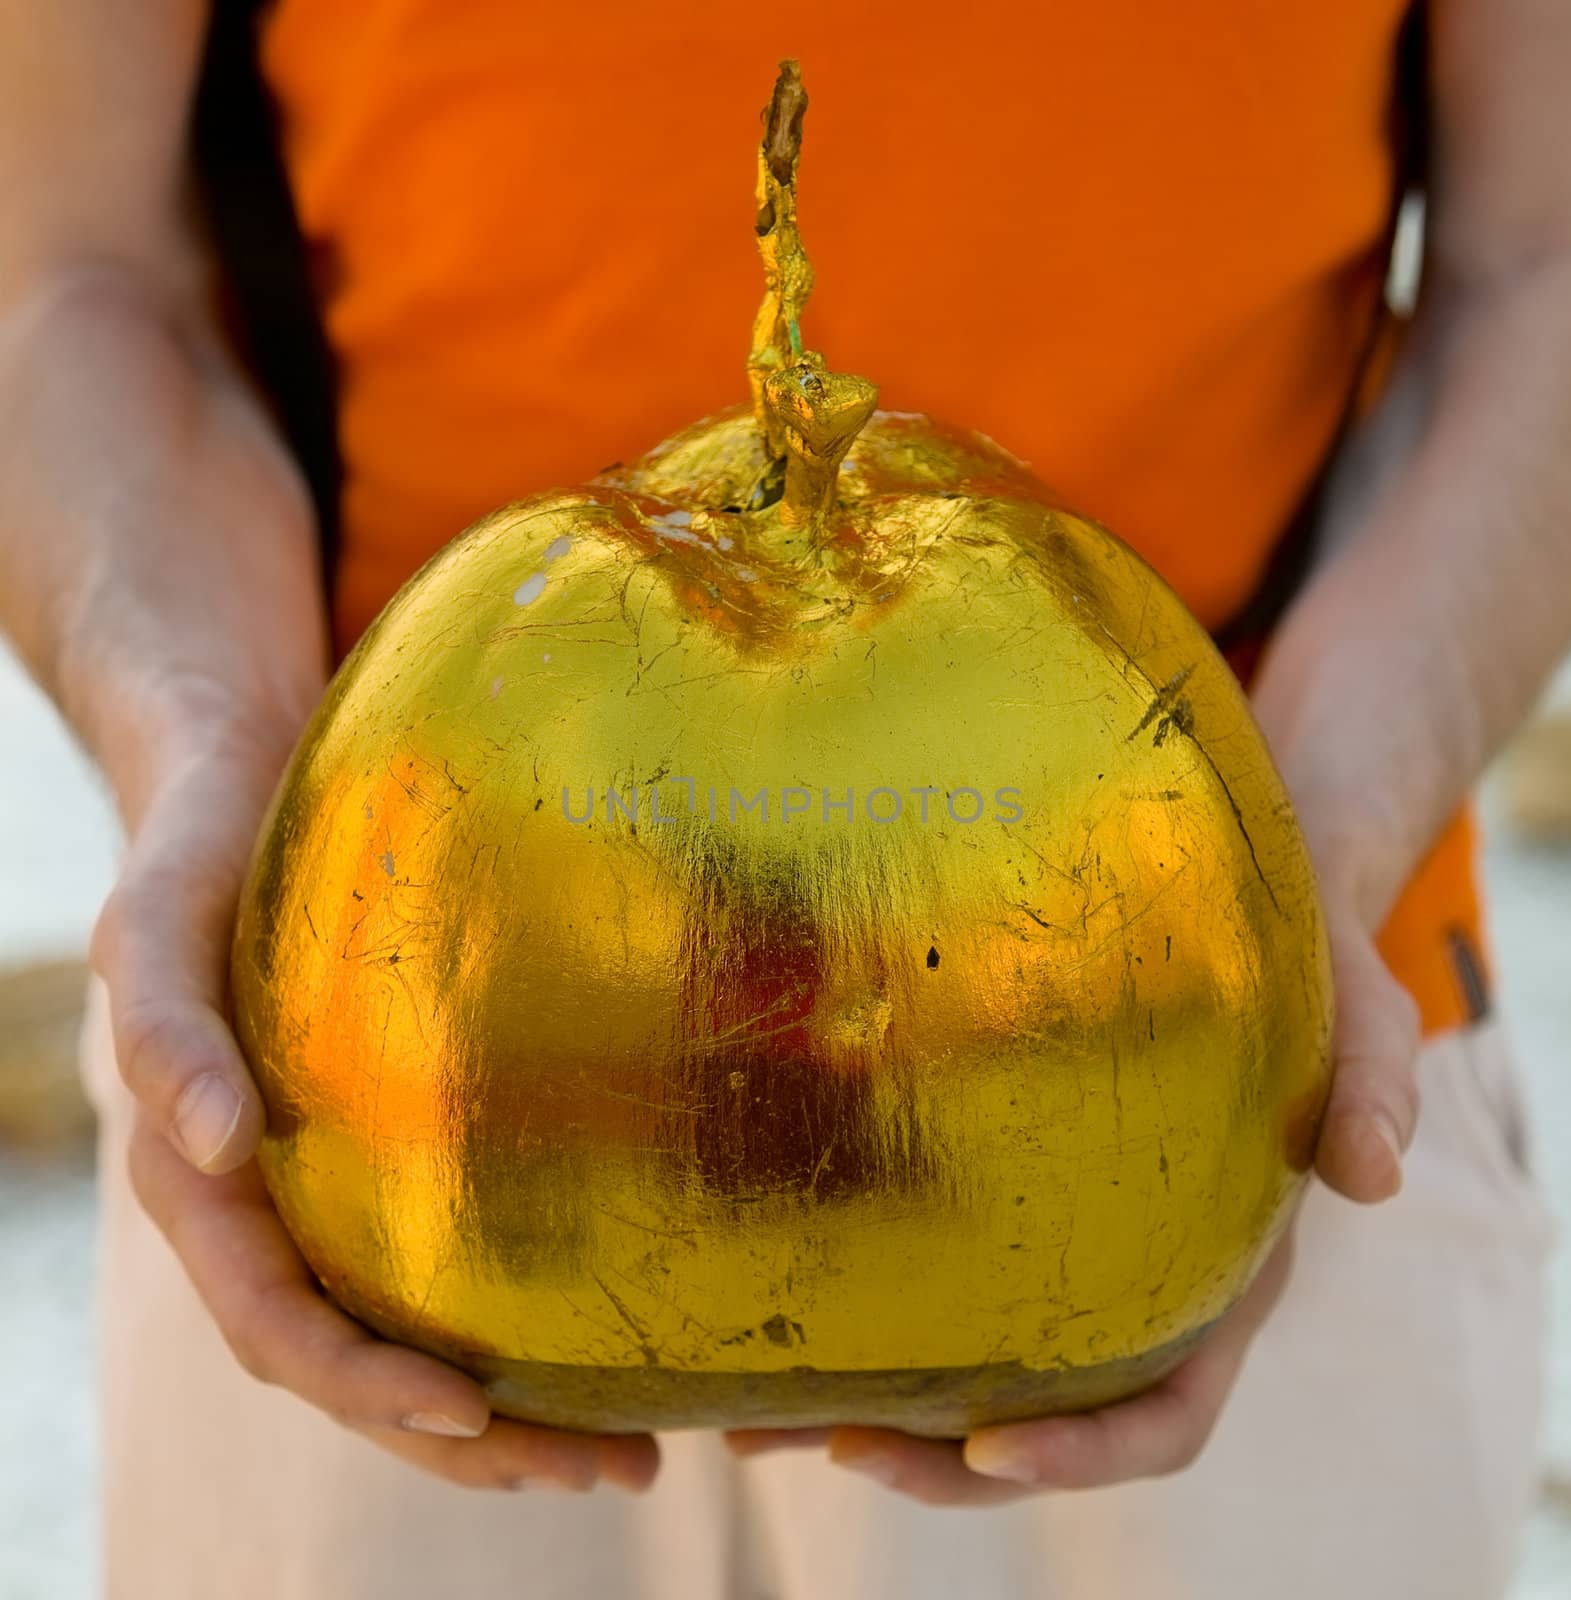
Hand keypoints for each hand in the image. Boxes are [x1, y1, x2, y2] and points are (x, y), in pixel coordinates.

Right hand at [92, 695, 661, 1492]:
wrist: (239, 785)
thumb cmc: (198, 850)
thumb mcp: (155, 922)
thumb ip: (165, 1025)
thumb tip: (215, 1143)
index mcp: (203, 1183)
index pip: (280, 1319)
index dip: (364, 1381)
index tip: (476, 1412)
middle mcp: (267, 1209)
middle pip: (359, 1367)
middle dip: (476, 1441)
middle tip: (614, 1470)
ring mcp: (327, 1191)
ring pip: (407, 1339)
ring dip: (509, 1419)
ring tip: (632, 1453)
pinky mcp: (383, 1154)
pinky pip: (438, 1268)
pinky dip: (508, 1329)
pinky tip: (597, 1344)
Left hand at [727, 800, 1421, 1501]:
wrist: (1246, 914)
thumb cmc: (1309, 972)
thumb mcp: (1363, 1018)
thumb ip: (1374, 1088)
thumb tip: (1375, 1177)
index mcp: (1221, 1285)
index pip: (1165, 1417)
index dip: (1085, 1457)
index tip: (985, 1449)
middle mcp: (1135, 1292)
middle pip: (1039, 1427)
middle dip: (941, 1460)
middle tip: (835, 1445)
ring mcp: (1066, 1253)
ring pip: (967, 1374)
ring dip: (870, 1411)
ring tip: (754, 1423)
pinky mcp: (1008, 1197)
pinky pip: (933, 1279)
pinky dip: (862, 1316)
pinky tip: (775, 1306)